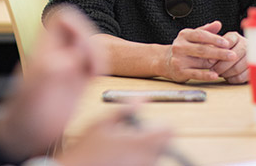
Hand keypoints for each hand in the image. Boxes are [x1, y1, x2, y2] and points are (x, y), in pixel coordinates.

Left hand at [0, 5, 102, 159]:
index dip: (76, 23)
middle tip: (91, 63)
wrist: (23, 137)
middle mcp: (58, 54)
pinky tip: (96, 77)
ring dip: (98, 54)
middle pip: (80, 29)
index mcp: (44, 50)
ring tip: (95, 72)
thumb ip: (50, 71)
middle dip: (91, 41)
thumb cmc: (23, 116)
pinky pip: (94, 63)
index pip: (61, 18)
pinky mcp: (78, 81)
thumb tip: (70, 57)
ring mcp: (69, 67)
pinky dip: (101, 65)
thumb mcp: (34, 92)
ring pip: (90, 45)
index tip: (81, 45)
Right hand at [57, 106, 171, 165]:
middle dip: (154, 136)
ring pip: (156, 156)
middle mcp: (144, 159)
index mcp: (138, 143)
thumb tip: (142, 97)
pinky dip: (140, 159)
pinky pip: (146, 164)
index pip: (168, 132)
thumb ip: (126, 109)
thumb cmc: (86, 150)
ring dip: (147, 148)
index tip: (152, 123)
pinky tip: (123, 156)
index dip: (161, 124)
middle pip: (164, 145)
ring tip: (125, 145)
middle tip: (136, 133)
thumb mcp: (103, 123)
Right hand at [161, 21, 238, 82]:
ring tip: (227, 65)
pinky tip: (215, 75)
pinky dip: (206, 75)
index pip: (200, 35)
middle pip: (201, 49)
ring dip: (215, 64)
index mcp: (184, 35)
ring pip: (200, 62)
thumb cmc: (184, 47)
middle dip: (219, 52)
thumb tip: (218, 24)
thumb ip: (206, 30)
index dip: (214, 39)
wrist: (166, 61)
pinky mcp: (180, 72)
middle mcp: (180, 46)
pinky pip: (195, 74)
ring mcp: (179, 59)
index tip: (227, 43)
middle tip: (232, 55)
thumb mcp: (193, 36)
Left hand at [209, 31, 248, 83]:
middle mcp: (245, 44)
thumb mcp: (216, 45)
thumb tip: (210, 56)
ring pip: (237, 68)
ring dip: (225, 73)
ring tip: (219, 73)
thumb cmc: (221, 51)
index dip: (218, 51)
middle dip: (221, 66)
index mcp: (235, 37)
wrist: (238, 59)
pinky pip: (241, 77)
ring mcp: (252, 57)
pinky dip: (232, 79)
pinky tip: (228, 77)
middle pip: (233, 56)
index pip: (227, 42)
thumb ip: (212, 46)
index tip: (210, 60)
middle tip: (212, 70)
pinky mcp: (253, 69)